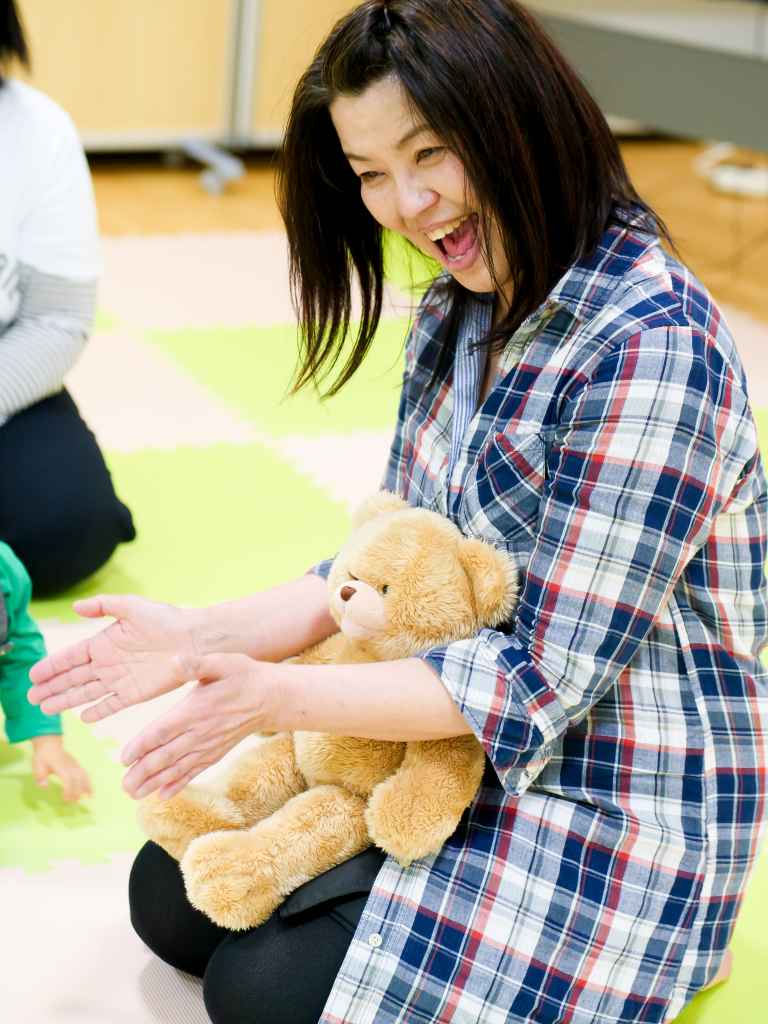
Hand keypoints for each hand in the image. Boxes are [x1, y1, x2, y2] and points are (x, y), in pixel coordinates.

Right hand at [28, 595, 197, 721]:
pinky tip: (83, 717)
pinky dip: (98, 711)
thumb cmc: (166, 619)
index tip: (33, 675)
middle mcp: (109, 663)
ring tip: (46, 709)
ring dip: (66, 700)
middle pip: (73, 678)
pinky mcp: (136, 693)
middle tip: (31, 697)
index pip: (71, 657)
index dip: (52, 666)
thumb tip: (75, 606)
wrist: (195, 639)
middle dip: (52, 687)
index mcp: (105, 642)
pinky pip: (112, 704)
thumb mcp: (132, 606)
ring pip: (87, 693)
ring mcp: (121, 679)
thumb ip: (103, 606)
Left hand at [31, 735, 92, 801]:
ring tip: (90, 796)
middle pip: (77, 779)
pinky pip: (85, 773)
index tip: (66, 800)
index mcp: (60, 767)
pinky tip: (90, 788)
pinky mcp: (76, 764)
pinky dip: (88, 781)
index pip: (68, 780)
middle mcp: (70, 766)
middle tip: (74, 803)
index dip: (68, 790)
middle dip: (77, 792)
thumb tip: (44, 787)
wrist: (49, 744)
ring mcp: (74, 764)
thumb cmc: (43, 756)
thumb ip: (40, 777)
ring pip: (84, 775)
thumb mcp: (37, 766)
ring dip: (87, 786)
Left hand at [120, 653, 270, 799]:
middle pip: (165, 756)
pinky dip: (178, 784)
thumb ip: (196, 664)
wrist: (270, 697)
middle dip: (142, 773)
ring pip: (177, 769)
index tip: (123, 758)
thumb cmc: (243, 676)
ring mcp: (208, 746)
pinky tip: (163, 795)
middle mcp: (200, 732)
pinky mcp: (216, 753)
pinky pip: (194, 771)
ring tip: (133, 793)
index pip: (162, 731)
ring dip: (154, 783)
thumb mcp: (221, 663)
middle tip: (123, 785)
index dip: (141, 745)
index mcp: (195, 710)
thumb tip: (175, 660)